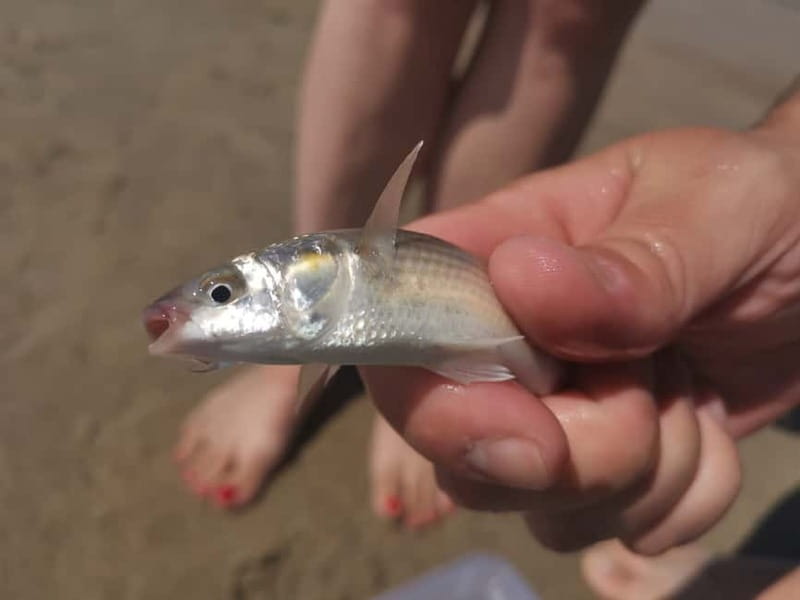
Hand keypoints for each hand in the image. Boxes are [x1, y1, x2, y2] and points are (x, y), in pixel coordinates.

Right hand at [362, 98, 799, 553]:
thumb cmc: (760, 208)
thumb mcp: (716, 211)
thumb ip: (632, 262)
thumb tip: (521, 285)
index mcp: (499, 254)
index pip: (400, 327)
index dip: (436, 399)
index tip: (533, 433)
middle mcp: (500, 341)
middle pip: (459, 448)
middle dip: (575, 452)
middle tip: (656, 386)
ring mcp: (545, 412)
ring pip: (537, 507)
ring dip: (644, 471)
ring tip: (688, 388)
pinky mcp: (595, 467)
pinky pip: (605, 530)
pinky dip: (678, 499)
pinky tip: (701, 425)